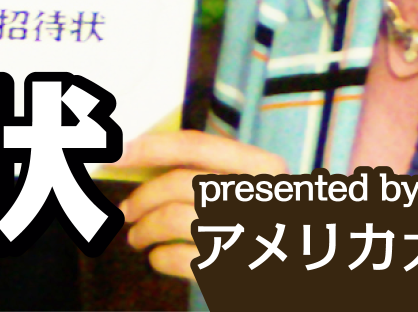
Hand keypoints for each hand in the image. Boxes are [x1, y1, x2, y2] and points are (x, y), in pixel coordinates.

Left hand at [112, 131, 287, 279]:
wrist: (301, 269)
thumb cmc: (265, 226)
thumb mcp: (252, 191)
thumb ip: (213, 173)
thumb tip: (144, 159)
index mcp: (263, 169)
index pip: (196, 146)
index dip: (151, 147)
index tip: (116, 153)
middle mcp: (258, 197)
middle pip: (179, 183)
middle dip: (142, 197)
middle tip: (124, 212)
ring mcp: (249, 235)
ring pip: (173, 219)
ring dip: (144, 230)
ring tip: (136, 238)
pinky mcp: (238, 272)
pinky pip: (181, 259)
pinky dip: (161, 258)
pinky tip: (158, 258)